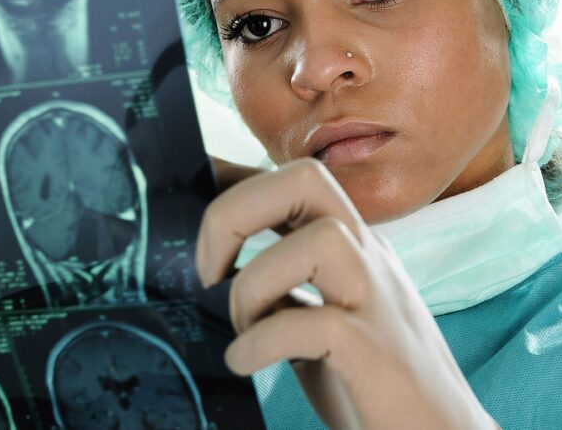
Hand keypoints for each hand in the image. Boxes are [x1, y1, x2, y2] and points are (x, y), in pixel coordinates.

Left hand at [196, 158, 500, 429]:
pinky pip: (314, 323)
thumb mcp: (315, 320)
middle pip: (306, 178)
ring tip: (242, 328)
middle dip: (236, 211)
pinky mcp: (377, 352)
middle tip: (207, 270)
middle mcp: (368, 258)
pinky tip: (246, 363)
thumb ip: (281, 289)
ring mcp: (377, 300)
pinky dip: (262, 341)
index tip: (183, 199)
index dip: (232, 177)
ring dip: (255, 283)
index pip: (291, 180)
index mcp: (350, 246)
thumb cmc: (370, 384)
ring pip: (319, 239)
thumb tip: (212, 270)